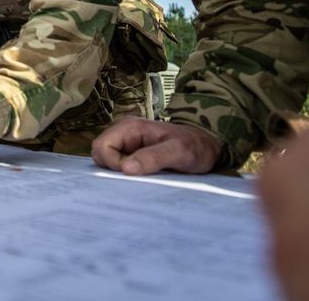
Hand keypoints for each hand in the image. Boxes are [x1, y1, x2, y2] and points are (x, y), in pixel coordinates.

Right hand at [91, 117, 221, 174]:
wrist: (208, 146)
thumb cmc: (195, 146)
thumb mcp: (178, 152)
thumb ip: (153, 158)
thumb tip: (125, 168)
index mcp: (129, 128)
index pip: (102, 147)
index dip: (112, 164)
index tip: (132, 174)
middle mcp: (123, 134)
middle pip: (100, 154)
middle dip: (113, 170)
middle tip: (138, 177)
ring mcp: (127, 144)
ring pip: (107, 162)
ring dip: (119, 174)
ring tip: (143, 178)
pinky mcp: (132, 155)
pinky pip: (118, 166)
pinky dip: (125, 176)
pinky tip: (142, 179)